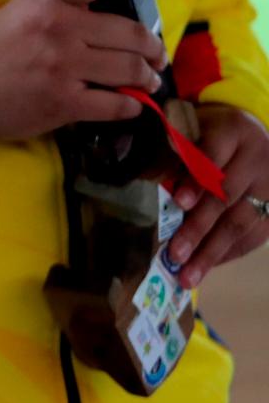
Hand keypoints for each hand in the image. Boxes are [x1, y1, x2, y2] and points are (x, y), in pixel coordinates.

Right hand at [0, 0, 165, 141]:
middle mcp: (59, 29)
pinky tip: (130, 103)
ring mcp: (63, 67)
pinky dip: (131, 105)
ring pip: (130, 70)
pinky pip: (116, 104)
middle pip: (131, 33)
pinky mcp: (64, 101)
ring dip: (147, 77)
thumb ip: (64, 6)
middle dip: (153, 47)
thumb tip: (110, 15)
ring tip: (148, 79)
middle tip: (156, 54)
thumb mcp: (23, 10)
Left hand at [165, 104, 268, 287]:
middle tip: (175, 254)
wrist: (253, 131)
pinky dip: (230, 253)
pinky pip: (256, 235)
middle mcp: (257, 158)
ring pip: (242, 222)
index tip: (179, 202)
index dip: (197, 180)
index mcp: (232, 130)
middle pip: (227, 196)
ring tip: (189, 275)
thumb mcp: (191, 127)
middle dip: (199, 228)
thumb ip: (172, 149)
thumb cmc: (208, 130)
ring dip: (213, 252)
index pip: (213, 156)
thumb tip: (145, 179)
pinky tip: (208, 267)